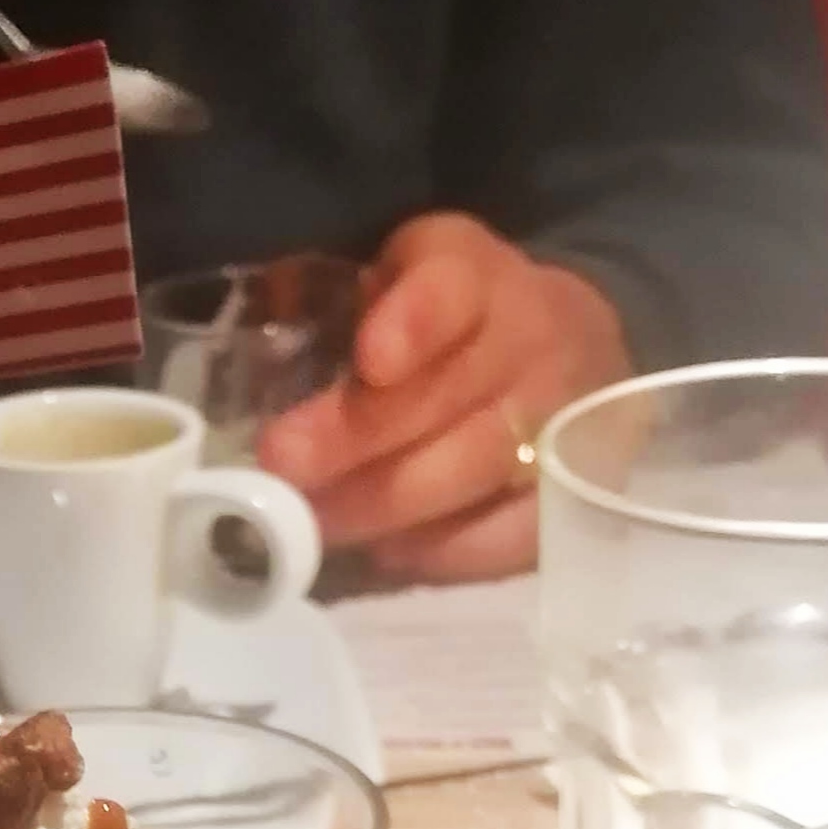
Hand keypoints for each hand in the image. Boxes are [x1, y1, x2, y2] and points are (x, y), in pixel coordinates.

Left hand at [258, 213, 630, 582]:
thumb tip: (261, 364)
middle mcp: (530, 342)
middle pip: (447, 395)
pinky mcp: (566, 494)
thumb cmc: (446, 323)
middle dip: (358, 437)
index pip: (452, 288)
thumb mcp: (399, 282)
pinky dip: (442, 550)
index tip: (371, 359)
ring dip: (381, 505)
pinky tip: (387, 552)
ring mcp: (557, 421)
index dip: (415, 322)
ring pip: (469, 468)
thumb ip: (345, 309)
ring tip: (311, 522)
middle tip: (284, 467)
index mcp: (477, 277)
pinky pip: (505, 532)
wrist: (562, 353)